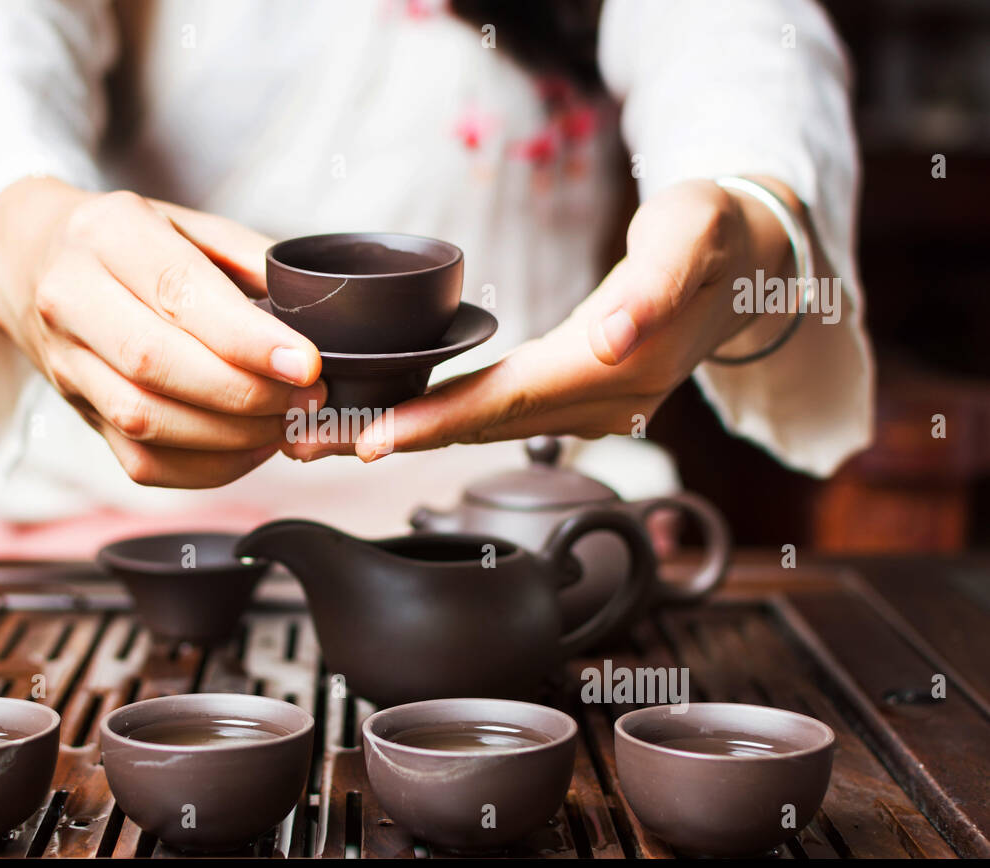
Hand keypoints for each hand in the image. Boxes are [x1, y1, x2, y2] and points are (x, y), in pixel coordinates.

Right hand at [0, 178, 323, 487]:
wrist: (29, 260)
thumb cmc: (126, 240)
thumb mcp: (185, 221)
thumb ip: (249, 257)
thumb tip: (318, 308)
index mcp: (108, 234)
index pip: (178, 294)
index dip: (246, 339)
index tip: (306, 363)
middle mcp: (72, 299)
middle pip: (157, 365)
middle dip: (245, 392)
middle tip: (307, 398)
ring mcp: (67, 364)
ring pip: (145, 420)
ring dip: (230, 436)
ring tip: (286, 424)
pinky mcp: (78, 415)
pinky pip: (141, 462)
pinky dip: (207, 468)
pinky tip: (251, 449)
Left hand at [296, 178, 797, 460]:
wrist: (750, 264)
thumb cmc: (715, 235)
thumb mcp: (696, 235)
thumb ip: (657, 285)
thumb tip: (615, 338)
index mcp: (615, 364)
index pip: (506, 402)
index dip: (435, 423)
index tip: (369, 440)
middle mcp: (598, 401)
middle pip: (476, 428)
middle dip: (390, 440)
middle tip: (304, 445)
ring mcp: (589, 408)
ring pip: (480, 430)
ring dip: (403, 437)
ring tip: (324, 437)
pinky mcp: (576, 398)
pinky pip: (495, 416)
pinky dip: (437, 421)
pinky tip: (391, 419)